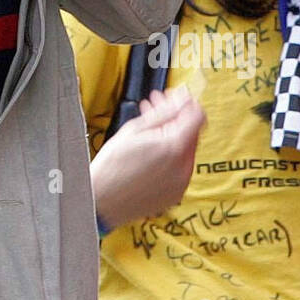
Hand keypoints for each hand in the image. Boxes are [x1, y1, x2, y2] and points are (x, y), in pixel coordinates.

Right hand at [90, 85, 205, 229]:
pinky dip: (169, 155)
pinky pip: (179, 167)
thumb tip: (182, 99)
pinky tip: (150, 148)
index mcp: (175, 147)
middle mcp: (184, 166)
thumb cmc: (111, 167)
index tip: (174, 98)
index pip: (198, 116)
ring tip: (148, 128)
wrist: (101, 200)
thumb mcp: (135, 129)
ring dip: (171, 135)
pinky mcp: (175, 193)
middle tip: (156, 107)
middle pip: (191, 132)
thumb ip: (164, 113)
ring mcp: (181, 182)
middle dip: (175, 117)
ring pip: (185, 149)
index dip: (186, 103)